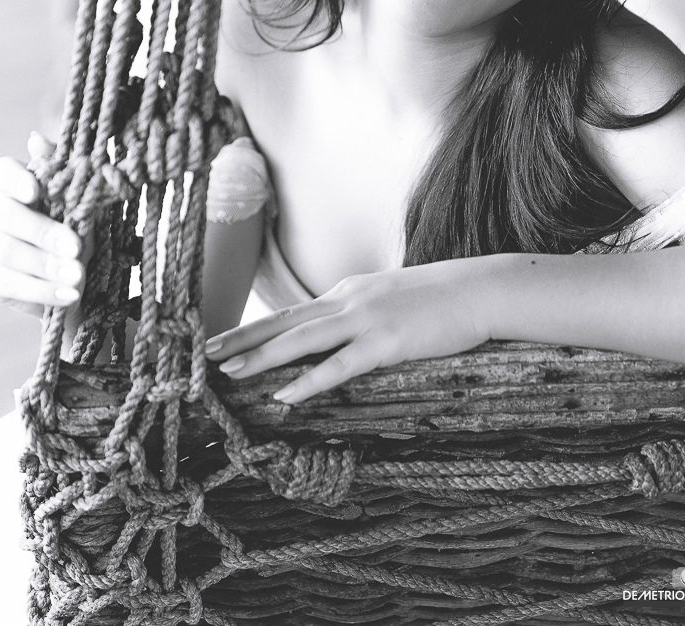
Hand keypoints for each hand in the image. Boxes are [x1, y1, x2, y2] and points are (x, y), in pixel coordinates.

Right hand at [0, 134, 83, 318]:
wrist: (71, 275)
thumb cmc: (73, 225)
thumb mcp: (78, 197)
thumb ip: (63, 170)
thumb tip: (36, 139)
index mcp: (11, 183)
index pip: (5, 174)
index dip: (17, 181)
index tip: (36, 191)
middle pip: (6, 216)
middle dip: (42, 232)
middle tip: (76, 247)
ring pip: (5, 254)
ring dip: (44, 267)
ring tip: (77, 276)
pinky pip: (7, 286)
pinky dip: (40, 292)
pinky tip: (68, 295)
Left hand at [205, 260, 491, 403]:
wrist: (479, 289)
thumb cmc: (439, 299)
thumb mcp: (390, 298)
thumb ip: (361, 312)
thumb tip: (338, 332)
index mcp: (348, 292)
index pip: (292, 313)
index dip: (255, 327)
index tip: (223, 339)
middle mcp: (348, 300)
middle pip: (286, 321)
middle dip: (243, 337)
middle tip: (205, 353)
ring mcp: (367, 319)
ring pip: (303, 340)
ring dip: (263, 356)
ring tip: (230, 372)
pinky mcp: (387, 341)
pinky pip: (340, 366)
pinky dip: (310, 381)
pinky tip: (286, 395)